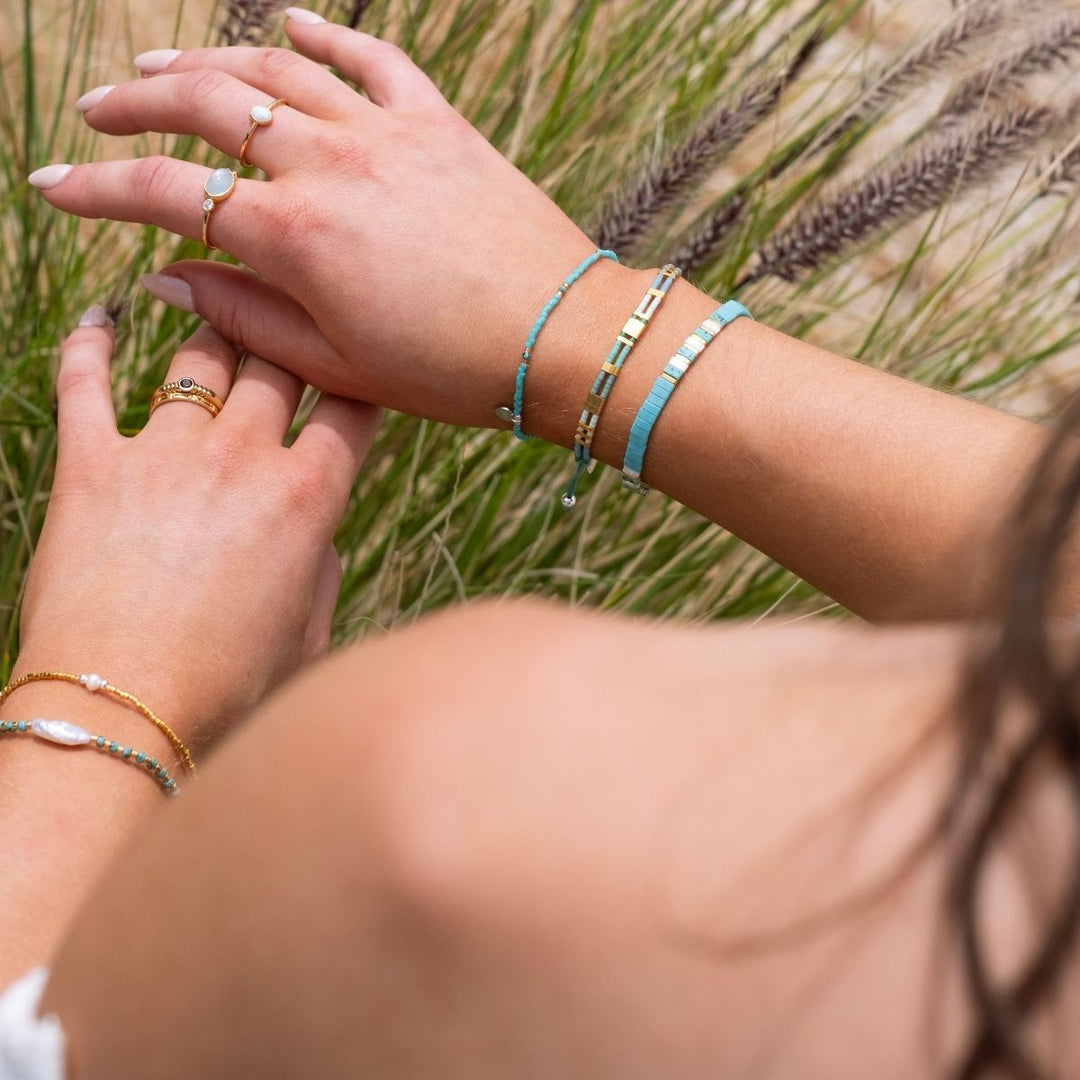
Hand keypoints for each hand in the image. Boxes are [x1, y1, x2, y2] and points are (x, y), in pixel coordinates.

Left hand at [16, 314, 379, 747]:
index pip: (352, 407)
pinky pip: (86, 380)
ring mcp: (164, 453)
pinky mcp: (91, 464)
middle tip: (293, 320)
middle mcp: (243, 458)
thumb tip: (312, 531)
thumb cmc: (228, 687)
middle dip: (293, 338)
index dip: (362, 376)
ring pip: (199, 356)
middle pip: (280, 363)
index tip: (361, 363)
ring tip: (216, 306)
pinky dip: (91, 340)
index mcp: (309, 496)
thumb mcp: (310, 629)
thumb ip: (319, 563)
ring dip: (214, 328)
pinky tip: (100, 315)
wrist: (125, 713)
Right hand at [30, 18, 623, 427]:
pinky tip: (287, 18)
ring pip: (275, 68)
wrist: (560, 338)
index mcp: (295, 237)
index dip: (97, 188)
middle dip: (136, 103)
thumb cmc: (453, 369)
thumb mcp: (336, 364)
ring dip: (207, 58)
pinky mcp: (439, 122)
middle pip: (205, 105)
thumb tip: (170, 275)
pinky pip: (372, 56)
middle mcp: (330, 164)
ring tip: (160, 62)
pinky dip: (324, 32)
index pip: (168, 194)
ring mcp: (387, 133)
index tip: (53, 186)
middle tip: (97, 111)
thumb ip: (245, 316)